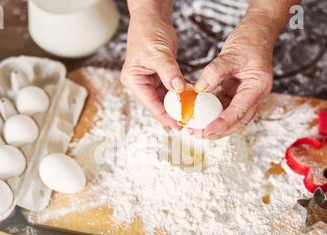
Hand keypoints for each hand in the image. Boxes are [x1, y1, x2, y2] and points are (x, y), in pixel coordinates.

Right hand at [121, 5, 184, 129]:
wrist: (152, 17)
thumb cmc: (147, 31)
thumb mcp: (158, 53)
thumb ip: (168, 72)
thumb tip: (178, 89)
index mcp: (134, 80)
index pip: (150, 103)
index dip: (165, 116)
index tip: (178, 125)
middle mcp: (141, 82)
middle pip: (158, 104)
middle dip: (173, 112)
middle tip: (188, 121)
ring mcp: (151, 80)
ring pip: (166, 98)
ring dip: (179, 103)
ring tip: (192, 112)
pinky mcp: (161, 76)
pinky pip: (172, 88)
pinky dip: (182, 92)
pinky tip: (193, 97)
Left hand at [191, 11, 277, 139]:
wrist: (256, 34)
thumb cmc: (249, 42)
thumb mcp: (231, 54)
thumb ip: (215, 72)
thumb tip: (199, 89)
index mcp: (257, 88)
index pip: (240, 111)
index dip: (223, 123)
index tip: (208, 130)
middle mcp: (253, 96)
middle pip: (237, 121)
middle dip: (218, 131)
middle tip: (197, 135)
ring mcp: (245, 96)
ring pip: (230, 118)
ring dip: (214, 126)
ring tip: (195, 130)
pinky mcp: (236, 94)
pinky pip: (224, 108)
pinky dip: (212, 114)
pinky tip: (198, 117)